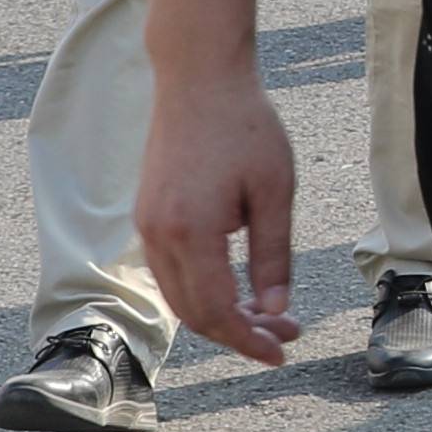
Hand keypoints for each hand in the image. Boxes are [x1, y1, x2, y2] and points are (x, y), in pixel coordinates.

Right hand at [136, 65, 304, 358]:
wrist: (198, 78)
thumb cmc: (244, 126)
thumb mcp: (274, 192)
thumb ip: (273, 257)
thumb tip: (275, 310)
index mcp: (190, 233)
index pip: (216, 312)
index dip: (249, 340)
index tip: (281, 352)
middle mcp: (157, 236)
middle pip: (193, 314)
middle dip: (239, 334)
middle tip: (285, 335)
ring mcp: (146, 227)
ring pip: (179, 297)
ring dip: (220, 315)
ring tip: (268, 316)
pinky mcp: (148, 216)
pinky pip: (170, 273)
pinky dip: (201, 292)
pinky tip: (237, 289)